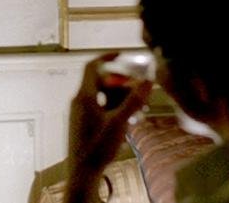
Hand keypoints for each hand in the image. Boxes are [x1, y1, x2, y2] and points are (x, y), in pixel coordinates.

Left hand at [65, 53, 151, 202]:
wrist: (83, 173)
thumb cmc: (97, 148)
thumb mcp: (120, 122)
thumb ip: (134, 100)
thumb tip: (148, 81)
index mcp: (84, 96)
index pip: (92, 66)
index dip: (107, 57)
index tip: (123, 54)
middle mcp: (80, 101)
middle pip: (102, 82)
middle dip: (123, 84)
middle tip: (140, 90)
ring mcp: (81, 113)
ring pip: (103, 97)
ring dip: (121, 99)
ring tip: (139, 109)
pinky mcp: (84, 123)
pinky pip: (101, 108)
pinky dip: (115, 109)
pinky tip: (129, 121)